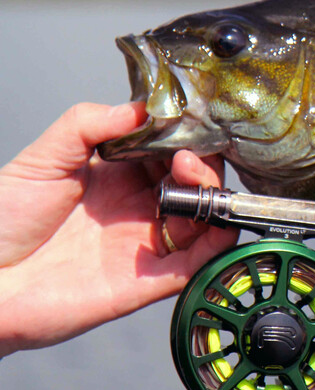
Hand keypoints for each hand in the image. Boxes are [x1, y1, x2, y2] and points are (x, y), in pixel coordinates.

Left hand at [0, 103, 237, 355]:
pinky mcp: (149, 282)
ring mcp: (147, 244)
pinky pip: (197, 264)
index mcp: (119, 177)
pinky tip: (217, 224)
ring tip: (190, 180)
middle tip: (186, 157)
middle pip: (197, 184)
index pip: (172, 151)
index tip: (186, 124)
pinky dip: (218, 246)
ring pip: (205, 219)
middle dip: (203, 164)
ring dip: (211, 197)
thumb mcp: (44, 158)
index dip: (185, 137)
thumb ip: (88, 124)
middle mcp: (139, 209)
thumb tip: (139, 107)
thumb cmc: (2, 223)